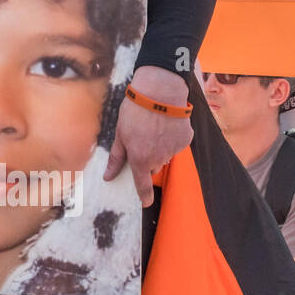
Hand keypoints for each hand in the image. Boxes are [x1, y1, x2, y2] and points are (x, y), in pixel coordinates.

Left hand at [105, 65, 193, 207]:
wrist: (160, 92)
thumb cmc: (135, 111)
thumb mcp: (120, 133)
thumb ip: (116, 158)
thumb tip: (108, 177)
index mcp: (140, 159)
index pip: (143, 184)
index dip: (144, 195)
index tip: (146, 202)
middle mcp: (159, 158)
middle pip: (153, 166)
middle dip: (147, 158)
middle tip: (142, 140)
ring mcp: (174, 150)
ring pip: (165, 155)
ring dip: (159, 147)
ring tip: (153, 127)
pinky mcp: (186, 140)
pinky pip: (176, 144)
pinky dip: (171, 138)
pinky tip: (166, 123)